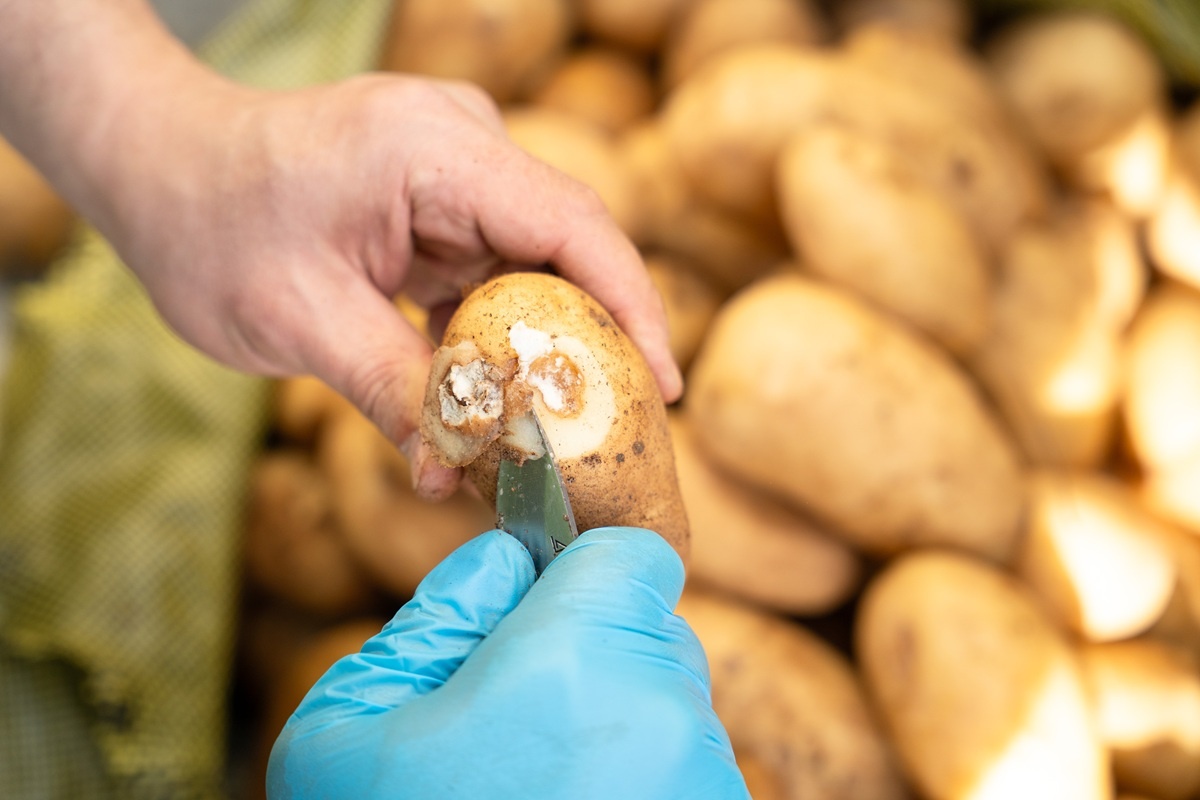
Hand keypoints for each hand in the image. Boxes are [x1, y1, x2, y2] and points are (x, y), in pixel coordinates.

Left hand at [0, 1, 681, 499]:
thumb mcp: (298, 320)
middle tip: (612, 436)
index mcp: (431, 150)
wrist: (158, 164)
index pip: (570, 225)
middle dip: (591, 344)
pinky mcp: (443, 196)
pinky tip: (488, 396)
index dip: (630, 308)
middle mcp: (461, 143)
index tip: (660, 389)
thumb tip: (458, 475)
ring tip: (549, 433)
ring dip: (540, 348)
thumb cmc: (209, 223)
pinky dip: (498, 335)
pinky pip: (497, 269)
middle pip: (569, 247)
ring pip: (536, 265)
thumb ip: (393, 392)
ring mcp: (456, 166)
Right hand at [266, 527, 749, 799]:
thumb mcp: (353, 725)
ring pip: (666, 703)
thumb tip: (504, 563)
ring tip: (536, 791)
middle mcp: (664, 713)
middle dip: (589, 651)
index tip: (540, 613)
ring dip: (613, 722)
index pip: (634, 554)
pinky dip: (637, 779)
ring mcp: (704, 782)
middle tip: (514, 726)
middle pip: (648, 628)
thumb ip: (437, 616)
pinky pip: (684, 768)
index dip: (581, 573)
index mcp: (575, 656)